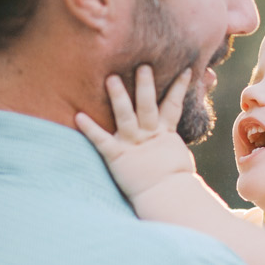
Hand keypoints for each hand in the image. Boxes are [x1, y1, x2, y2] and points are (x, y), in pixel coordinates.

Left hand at [75, 68, 198, 208]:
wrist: (166, 199)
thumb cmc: (173, 181)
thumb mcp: (177, 156)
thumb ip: (175, 139)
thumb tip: (185, 131)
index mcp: (165, 134)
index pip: (174, 105)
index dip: (179, 87)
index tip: (185, 68)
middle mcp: (149, 135)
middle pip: (147, 105)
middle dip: (145, 86)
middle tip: (142, 66)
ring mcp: (133, 145)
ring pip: (126, 116)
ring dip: (119, 97)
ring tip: (111, 79)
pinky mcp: (118, 157)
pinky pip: (102, 141)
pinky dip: (90, 129)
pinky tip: (78, 116)